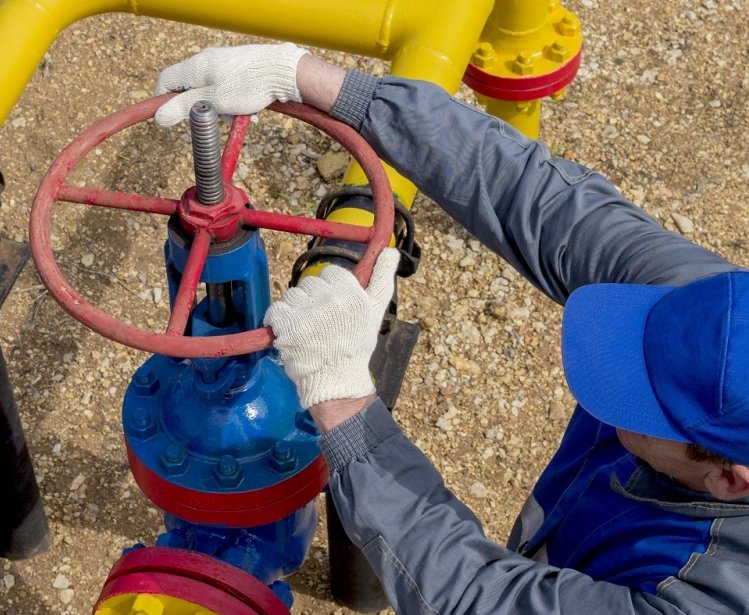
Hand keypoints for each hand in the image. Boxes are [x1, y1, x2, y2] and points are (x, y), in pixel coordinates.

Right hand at [153, 43, 308, 125]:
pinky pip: (229, 91)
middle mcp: (207, 62)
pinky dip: (236, 104)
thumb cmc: (249, 85)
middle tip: (216, 118)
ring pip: (213, 93)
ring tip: (239, 116)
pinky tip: (250, 113)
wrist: (283, 71)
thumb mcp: (214, 102)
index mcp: (196, 66)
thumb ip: (186, 108)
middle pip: (191, 89)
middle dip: (202, 109)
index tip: (169, 117)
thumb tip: (160, 117)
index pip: (166, 80)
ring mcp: (224, 64)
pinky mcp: (239, 70)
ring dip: (223, 109)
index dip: (163, 100)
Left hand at [263, 249, 399, 407]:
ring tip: (307, 329)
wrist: (336, 380)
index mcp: (352, 293)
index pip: (331, 273)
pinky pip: (276, 309)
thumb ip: (382, 278)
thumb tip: (390, 252)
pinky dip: (278, 321)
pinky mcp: (287, 326)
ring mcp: (308, 313)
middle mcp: (331, 300)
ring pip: (292, 294)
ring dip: (295, 310)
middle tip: (321, 322)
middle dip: (312, 299)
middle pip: (310, 283)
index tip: (333, 307)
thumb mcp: (376, 310)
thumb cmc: (356, 345)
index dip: (330, 289)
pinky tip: (290, 333)